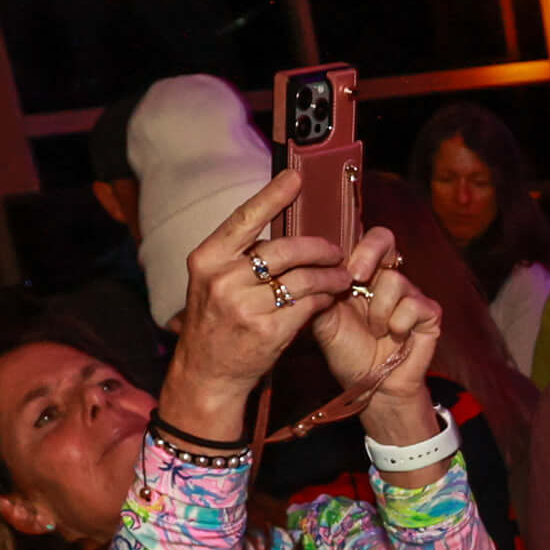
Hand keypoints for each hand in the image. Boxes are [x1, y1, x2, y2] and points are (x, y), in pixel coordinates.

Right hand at [158, 171, 348, 441]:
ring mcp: (245, 306)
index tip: (296, 177)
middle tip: (336, 250)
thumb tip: (284, 225)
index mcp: (207, 258)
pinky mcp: (268, 331)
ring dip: (330, 276)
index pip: (245, 218)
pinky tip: (329, 299)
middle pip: (285, 249)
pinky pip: (309, 305)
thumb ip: (241, 255)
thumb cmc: (217, 321)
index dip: (273, 196)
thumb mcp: (214, 281)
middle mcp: (223, 279)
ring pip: (303, 278)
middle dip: (318, 248)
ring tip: (343, 276)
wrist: (209, 372)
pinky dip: (324, 300)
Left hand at [306, 229, 445, 443]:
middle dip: (368, 254)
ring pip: (394, 280)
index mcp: (361, 276)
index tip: (345, 271)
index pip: (360, 241)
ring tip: (375, 331)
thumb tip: (310, 270)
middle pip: (384, 238)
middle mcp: (386, 278)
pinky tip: (394, 337)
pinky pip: (414, 305)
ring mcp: (410, 293)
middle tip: (357, 277)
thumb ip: (318, 294)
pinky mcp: (429, 313)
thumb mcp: (324, 322)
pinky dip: (398, 324)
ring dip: (379, 311)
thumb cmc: (349, 353)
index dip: (353, 246)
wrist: (372, 387)